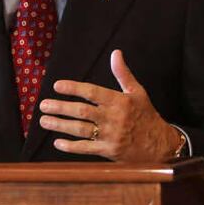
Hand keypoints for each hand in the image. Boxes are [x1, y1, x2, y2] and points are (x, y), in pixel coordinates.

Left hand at [39, 49, 179, 160]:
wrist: (160, 145)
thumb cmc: (146, 115)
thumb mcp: (137, 92)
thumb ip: (123, 73)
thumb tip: (116, 53)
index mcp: (119, 101)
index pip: (93, 92)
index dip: (74, 88)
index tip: (57, 86)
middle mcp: (113, 118)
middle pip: (82, 111)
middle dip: (61, 108)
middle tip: (43, 105)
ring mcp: (110, 136)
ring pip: (81, 130)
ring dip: (60, 125)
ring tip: (44, 120)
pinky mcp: (109, 151)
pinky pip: (87, 149)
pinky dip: (71, 146)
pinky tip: (57, 142)